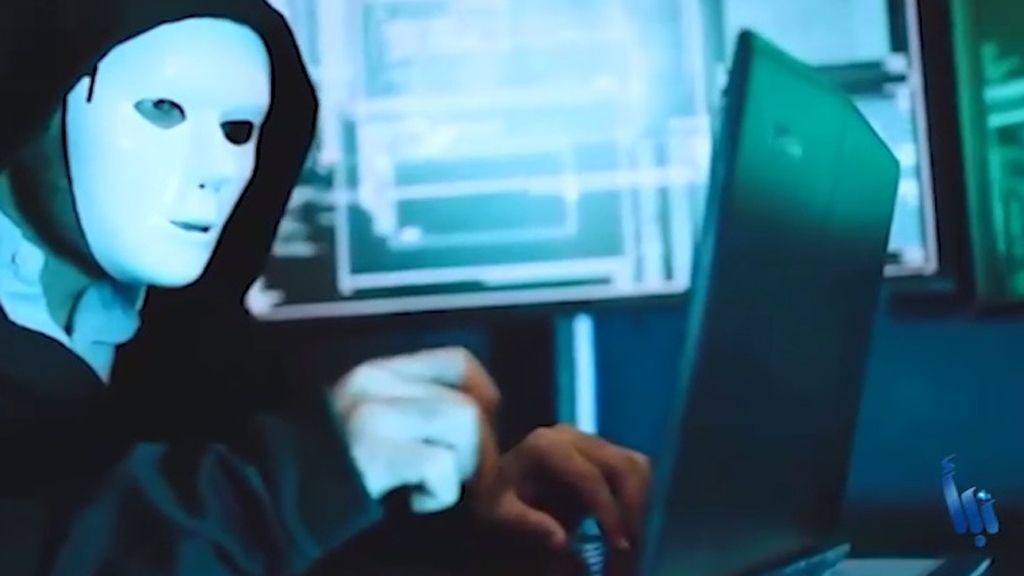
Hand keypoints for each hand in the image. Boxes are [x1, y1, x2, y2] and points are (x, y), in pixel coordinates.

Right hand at [332, 347, 499, 513]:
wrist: (268, 491)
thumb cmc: (328, 464)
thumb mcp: (369, 416)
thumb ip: (412, 407)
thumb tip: (479, 423)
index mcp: (381, 371)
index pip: (459, 361)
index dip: (486, 398)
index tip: (481, 433)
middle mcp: (379, 383)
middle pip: (469, 403)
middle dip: (484, 450)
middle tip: (469, 481)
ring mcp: (375, 415)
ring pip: (463, 426)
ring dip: (466, 470)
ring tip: (440, 488)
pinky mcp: (373, 452)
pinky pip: (438, 466)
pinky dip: (441, 493)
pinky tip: (417, 502)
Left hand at [473, 425, 650, 550]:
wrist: (497, 480)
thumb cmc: (496, 496)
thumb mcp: (498, 513)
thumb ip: (527, 524)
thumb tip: (563, 540)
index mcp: (547, 446)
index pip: (590, 477)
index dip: (608, 512)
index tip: (618, 547)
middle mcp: (573, 436)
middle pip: (622, 466)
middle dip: (633, 510)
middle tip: (632, 550)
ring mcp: (591, 440)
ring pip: (636, 465)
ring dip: (642, 504)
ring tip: (634, 541)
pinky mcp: (603, 450)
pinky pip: (634, 470)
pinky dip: (640, 499)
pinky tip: (631, 528)